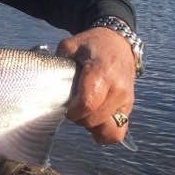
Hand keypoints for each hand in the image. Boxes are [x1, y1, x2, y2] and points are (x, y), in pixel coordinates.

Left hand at [57, 27, 135, 144]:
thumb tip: (45, 80)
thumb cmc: (92, 45)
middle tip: (73, 106)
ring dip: (91, 125)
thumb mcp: (71, 45)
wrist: (119, 43)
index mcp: (102, 72)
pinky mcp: (128, 107)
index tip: (66, 106)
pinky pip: (118, 132)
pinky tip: (96, 120)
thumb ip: (58, 62)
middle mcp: (118, 88)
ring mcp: (126, 99)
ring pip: (106, 129)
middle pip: (94, 119)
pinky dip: (104, 131)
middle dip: (79, 118)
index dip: (73, 111)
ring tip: (85, 111)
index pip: (87, 104)